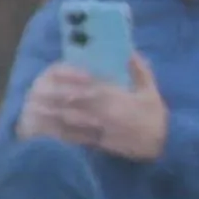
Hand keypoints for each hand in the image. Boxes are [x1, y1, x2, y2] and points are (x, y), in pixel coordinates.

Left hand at [21, 56, 168, 160]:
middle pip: (72, 102)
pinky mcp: (98, 143)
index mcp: (115, 96)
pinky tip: (49, 129)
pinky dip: (61, 133)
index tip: (54, 75)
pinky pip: (76, 137)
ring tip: (35, 109)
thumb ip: (140, 71)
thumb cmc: (156, 118)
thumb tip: (130, 52)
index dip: (69, 79)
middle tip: (35, 92)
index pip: (86, 85)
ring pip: (70, 119)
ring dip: (52, 114)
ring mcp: (99, 128)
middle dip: (54, 97)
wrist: (163, 146)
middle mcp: (103, 111)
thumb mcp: (152, 92)